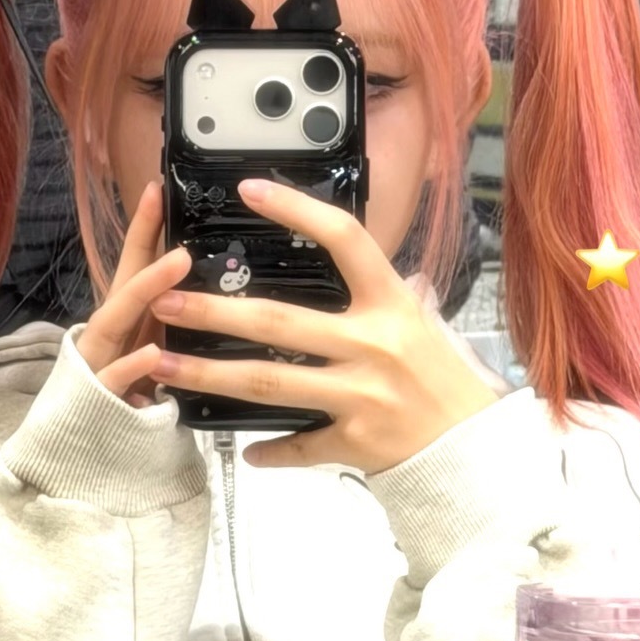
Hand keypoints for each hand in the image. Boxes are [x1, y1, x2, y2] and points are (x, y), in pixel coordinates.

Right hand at [76, 183, 191, 403]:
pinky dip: (133, 366)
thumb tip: (192, 289)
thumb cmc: (117, 395)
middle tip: (167, 206)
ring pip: (116, 321)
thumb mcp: (145, 353)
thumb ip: (163, 322)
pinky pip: (115, 380)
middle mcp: (106, 333)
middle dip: (142, 244)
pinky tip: (153, 353)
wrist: (72, 450)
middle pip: (121, 281)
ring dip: (146, 289)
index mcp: (123, 321)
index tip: (157, 188)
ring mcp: (97, 362)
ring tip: (177, 263)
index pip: (131, 265)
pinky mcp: (95, 398)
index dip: (143, 227)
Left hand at [148, 180, 498, 473]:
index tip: (250, 190)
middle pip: (280, 322)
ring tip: (164, 363)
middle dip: (215, 310)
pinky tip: (243, 447)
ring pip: (270, 383)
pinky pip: (299, 444)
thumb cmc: (446, 382)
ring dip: (209, 373)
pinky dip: (268, 447)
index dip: (297, 210)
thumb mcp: (423, 323)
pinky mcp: (353, 442)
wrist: (475, 450)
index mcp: (391, 305)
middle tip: (166, 298)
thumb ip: (379, 292)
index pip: (344, 240)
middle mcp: (374, 346)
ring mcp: (361, 396)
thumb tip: (347, 250)